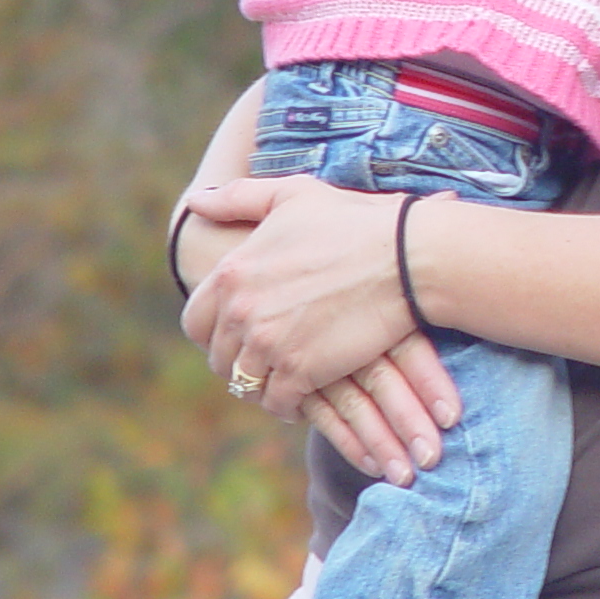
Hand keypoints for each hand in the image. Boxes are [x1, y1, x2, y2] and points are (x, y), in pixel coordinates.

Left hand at [182, 175, 462, 484]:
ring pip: (245, 384)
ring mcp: (268, 344)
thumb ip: (238, 198)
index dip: (212, 333)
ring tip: (283, 381)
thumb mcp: (291, 194)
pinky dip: (287, 404)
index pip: (195, 321)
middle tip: (264, 361)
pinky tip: (304, 396)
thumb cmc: (354, 221)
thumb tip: (195, 203)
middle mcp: (241, 312)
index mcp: (232, 273)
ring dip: (262, 385)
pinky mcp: (300, 371)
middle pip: (220, 358)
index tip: (235, 337)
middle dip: (238, 362)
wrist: (404, 257)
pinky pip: (277, 402)